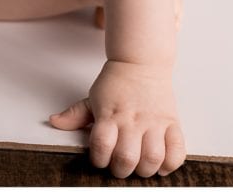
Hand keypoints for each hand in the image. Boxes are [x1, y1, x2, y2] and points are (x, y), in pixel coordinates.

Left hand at [49, 59, 185, 178]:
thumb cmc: (116, 83)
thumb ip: (75, 114)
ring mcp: (154, 122)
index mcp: (110, 114)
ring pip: (152, 158)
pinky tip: (160, 162)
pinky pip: (177, 152)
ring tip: (140, 164)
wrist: (141, 61)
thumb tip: (55, 122)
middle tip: (120, 164)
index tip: (100, 157)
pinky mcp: (172, 123)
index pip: (101, 145)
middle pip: (127, 158)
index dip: (99, 158)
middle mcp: (132, 119)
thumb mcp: (93, 96)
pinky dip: (170, 164)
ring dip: (145, 169)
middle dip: (121, 169)